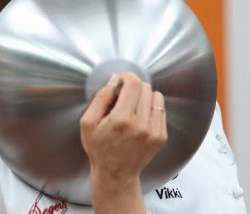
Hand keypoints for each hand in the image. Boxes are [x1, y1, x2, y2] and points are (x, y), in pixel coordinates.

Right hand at [80, 72, 166, 213]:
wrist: (116, 173)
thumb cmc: (100, 148)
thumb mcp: (88, 122)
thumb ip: (100, 98)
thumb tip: (114, 81)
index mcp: (121, 120)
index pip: (133, 84)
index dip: (127, 77)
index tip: (121, 80)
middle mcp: (141, 124)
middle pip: (145, 88)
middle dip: (133, 87)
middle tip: (123, 96)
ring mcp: (154, 131)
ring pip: (156, 96)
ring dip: (144, 96)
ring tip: (132, 106)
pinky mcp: (161, 136)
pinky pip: (161, 109)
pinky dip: (150, 108)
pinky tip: (139, 117)